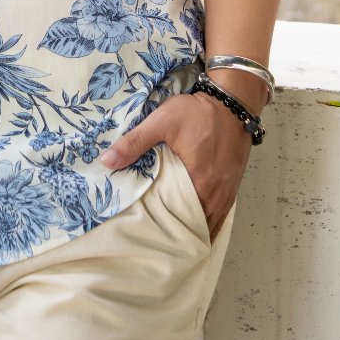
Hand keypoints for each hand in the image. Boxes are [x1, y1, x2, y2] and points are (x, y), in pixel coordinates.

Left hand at [100, 90, 252, 239]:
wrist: (232, 102)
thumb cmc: (198, 113)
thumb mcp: (162, 121)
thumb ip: (135, 142)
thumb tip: (107, 161)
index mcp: (200, 183)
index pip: (180, 220)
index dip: (164, 231)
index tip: (147, 234)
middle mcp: (217, 194)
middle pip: (196, 226)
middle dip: (177, 233)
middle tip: (155, 237)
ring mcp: (227, 192)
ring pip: (209, 223)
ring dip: (193, 228)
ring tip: (171, 232)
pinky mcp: (232, 186)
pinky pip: (219, 215)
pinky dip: (206, 220)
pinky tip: (192, 220)